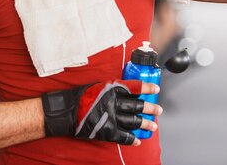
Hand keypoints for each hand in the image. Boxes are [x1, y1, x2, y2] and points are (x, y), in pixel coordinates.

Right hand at [42, 80, 161, 145]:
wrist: (67, 111)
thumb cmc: (81, 97)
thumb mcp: (98, 86)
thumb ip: (113, 88)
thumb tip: (127, 91)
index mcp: (112, 89)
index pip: (134, 87)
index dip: (146, 88)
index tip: (156, 90)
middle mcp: (113, 102)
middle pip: (137, 106)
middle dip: (150, 108)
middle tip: (158, 110)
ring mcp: (111, 117)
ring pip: (133, 121)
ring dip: (145, 124)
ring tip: (153, 126)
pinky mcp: (107, 131)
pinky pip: (123, 136)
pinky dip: (131, 139)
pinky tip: (137, 140)